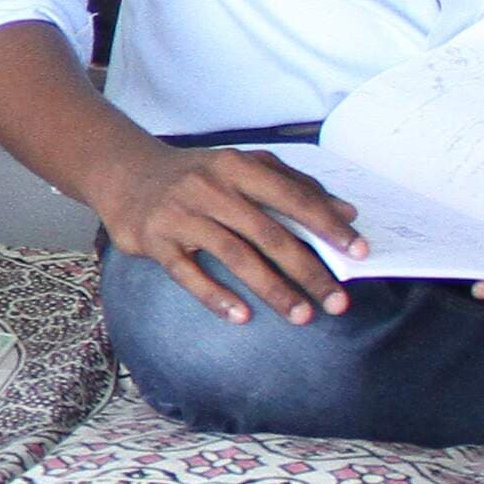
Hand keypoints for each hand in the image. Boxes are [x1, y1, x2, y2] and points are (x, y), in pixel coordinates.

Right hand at [102, 140, 363, 324]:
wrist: (124, 172)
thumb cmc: (196, 174)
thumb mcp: (242, 167)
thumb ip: (294, 185)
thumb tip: (347, 213)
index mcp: (237, 166)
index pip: (292, 197)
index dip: (327, 225)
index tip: (359, 251)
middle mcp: (210, 187)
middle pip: (269, 233)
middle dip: (308, 270)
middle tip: (337, 302)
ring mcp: (180, 214)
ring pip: (235, 256)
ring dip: (272, 289)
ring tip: (301, 316)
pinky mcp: (154, 239)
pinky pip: (188, 274)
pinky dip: (216, 297)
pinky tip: (242, 317)